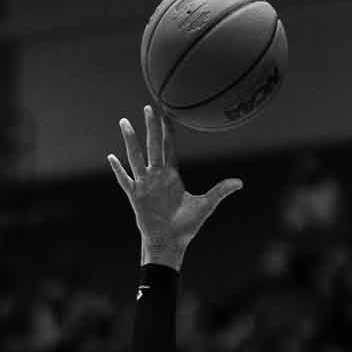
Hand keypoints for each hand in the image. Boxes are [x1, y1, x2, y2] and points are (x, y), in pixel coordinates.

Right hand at [109, 104, 241, 266]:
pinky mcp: (136, 197)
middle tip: (149, 106)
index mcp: (172, 175)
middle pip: (153, 145)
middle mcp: (157, 176)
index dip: (168, 129)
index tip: (167, 112)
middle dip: (151, 126)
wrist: (170, 244)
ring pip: (136, 157)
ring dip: (131, 140)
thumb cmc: (185, 227)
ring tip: (125, 122)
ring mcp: (145, 185)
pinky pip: (125, 180)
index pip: (169, 147)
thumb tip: (240, 183)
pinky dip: (118, 169)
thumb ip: (220, 191)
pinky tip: (111, 157)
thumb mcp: (205, 205)